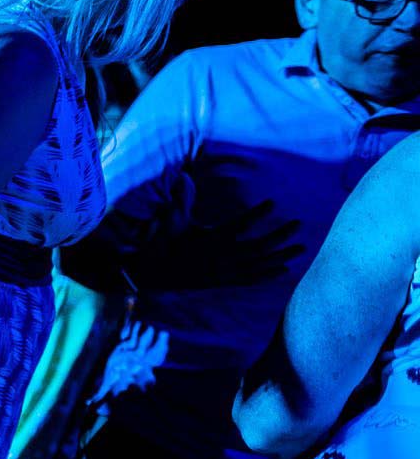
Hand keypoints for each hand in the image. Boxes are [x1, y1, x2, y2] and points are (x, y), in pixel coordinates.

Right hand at [122, 163, 303, 292]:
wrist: (156, 275)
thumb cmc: (165, 243)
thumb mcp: (173, 222)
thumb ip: (182, 200)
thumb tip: (183, 176)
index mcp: (211, 239)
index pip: (240, 225)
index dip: (257, 213)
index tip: (272, 202)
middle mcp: (222, 257)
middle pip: (258, 246)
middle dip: (280, 235)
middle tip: (298, 224)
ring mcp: (226, 272)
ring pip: (260, 264)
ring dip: (282, 256)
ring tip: (302, 248)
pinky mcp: (225, 281)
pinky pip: (252, 279)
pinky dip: (269, 274)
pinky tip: (285, 269)